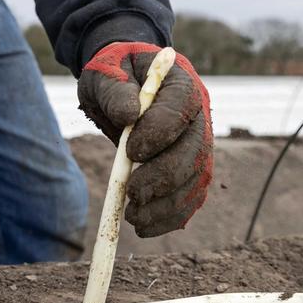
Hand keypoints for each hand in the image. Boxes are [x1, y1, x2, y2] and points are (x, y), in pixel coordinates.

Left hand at [78, 42, 212, 236]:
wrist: (122, 86)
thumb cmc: (114, 75)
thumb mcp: (105, 74)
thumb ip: (116, 90)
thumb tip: (129, 115)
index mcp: (180, 84)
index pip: (180, 109)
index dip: (159, 133)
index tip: (130, 151)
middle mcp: (198, 116)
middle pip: (195, 151)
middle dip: (164, 176)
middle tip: (132, 194)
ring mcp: (197, 144)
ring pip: (196, 180)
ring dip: (168, 205)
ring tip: (134, 218)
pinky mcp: (190, 168)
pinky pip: (190, 197)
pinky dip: (172, 217)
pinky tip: (147, 228)